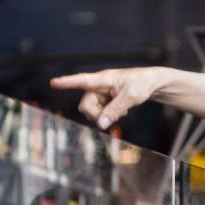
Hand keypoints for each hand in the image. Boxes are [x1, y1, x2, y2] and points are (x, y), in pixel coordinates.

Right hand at [49, 67, 167, 130]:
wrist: (150, 83)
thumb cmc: (141, 84)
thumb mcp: (130, 98)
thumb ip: (114, 111)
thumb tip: (100, 125)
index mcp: (103, 79)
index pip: (82, 81)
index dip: (67, 82)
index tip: (54, 82)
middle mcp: (97, 86)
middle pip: (85, 105)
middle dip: (97, 115)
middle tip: (115, 117)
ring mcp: (100, 94)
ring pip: (91, 112)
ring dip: (104, 116)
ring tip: (122, 112)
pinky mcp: (104, 101)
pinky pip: (99, 114)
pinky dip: (108, 117)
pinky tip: (121, 112)